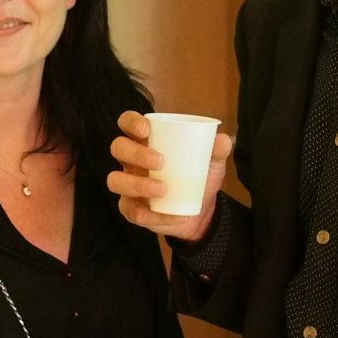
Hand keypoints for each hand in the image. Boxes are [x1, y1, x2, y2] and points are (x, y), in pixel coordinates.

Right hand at [106, 111, 232, 243]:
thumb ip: (217, 150)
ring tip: (163, 189)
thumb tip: (222, 140)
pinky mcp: (131, 209)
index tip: (146, 130)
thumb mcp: (211, 162)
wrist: (200, 211)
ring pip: (115, 180)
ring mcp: (127, 185)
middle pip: (118, 148)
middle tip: (160, 161)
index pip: (127, 123)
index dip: (131, 122)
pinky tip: (172, 215)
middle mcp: (131, 160)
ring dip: (137, 184)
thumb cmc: (197, 176)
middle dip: (136, 153)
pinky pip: (132, 212)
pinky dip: (153, 215)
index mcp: (145, 141)